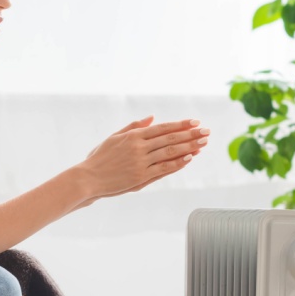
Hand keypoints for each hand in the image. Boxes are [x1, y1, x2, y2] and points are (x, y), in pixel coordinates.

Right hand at [75, 114, 209, 206]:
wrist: (88, 178)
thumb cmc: (100, 158)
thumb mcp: (114, 137)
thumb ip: (133, 127)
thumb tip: (151, 118)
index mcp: (133, 136)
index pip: (163, 128)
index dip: (180, 125)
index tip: (195, 121)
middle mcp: (139, 147)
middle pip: (170, 138)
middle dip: (190, 134)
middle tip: (206, 131)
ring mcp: (141, 162)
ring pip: (170, 152)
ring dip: (188, 147)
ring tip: (203, 143)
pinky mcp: (141, 177)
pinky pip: (163, 168)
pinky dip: (177, 163)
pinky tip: (190, 158)